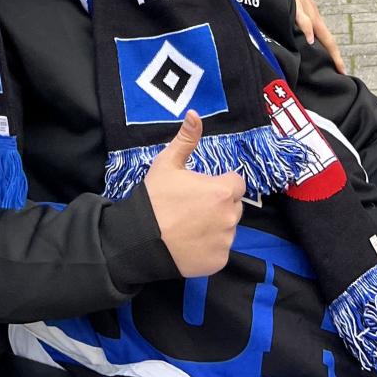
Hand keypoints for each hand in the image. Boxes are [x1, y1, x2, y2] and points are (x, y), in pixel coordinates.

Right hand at [143, 112, 243, 277]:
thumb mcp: (167, 164)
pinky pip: (220, 250)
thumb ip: (186, 139)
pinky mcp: (218, 262)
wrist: (140, 239)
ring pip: (227, 229)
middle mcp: (229, 217)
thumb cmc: (155, 198)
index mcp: (221, 191)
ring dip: (215, 226)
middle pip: (233, 206)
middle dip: (219, 204)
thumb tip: (195, 114)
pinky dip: (209, 247)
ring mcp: (225, 242)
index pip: (236, 183)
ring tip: (189, 226)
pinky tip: (189, 243)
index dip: (221, 183)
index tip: (202, 188)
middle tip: (193, 207)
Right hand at [255, 0, 345, 72]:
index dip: (330, 50)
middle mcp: (307, 4)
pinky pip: (299, 11)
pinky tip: (309, 37)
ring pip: (316, 24)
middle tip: (341, 70)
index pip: (322, 33)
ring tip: (332, 61)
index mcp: (306, 8)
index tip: (338, 69)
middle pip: (325, 32)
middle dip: (333, 52)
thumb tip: (289, 33)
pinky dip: (306, 25)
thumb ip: (287, 12)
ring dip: (324, 42)